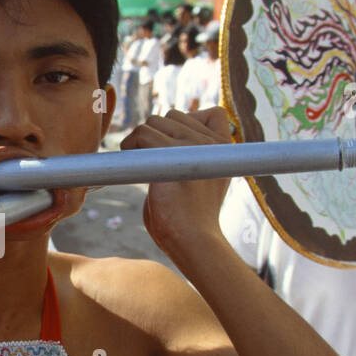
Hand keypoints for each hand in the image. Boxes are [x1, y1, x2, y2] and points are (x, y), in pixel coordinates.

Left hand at [122, 107, 232, 261]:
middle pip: (172, 115)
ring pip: (154, 122)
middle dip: (155, 134)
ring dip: (139, 140)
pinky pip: (142, 134)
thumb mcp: (199, 179)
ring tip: (141, 165)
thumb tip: (164, 130)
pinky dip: (130, 146)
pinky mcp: (172, 156)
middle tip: (150, 161)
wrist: (193, 242)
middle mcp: (213, 143)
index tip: (173, 147)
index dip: (187, 123)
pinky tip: (133, 165)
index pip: (211, 113)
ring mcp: (195, 147)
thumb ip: (191, 154)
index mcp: (224, 148)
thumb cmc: (188, 218)